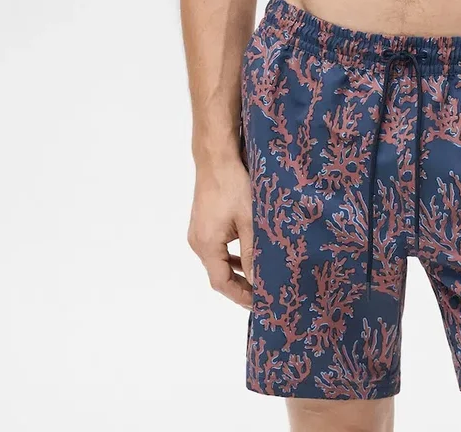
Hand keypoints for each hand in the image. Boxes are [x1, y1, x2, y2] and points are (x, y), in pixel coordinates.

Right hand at [187, 157, 253, 308]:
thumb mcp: (249, 221)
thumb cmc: (233, 185)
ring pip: (217, 261)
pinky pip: (216, 248)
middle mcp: (197, 242)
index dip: (240, 296)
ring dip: (236, 271)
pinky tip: (246, 255)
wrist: (216, 157)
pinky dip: (231, 256)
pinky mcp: (202, 223)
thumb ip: (252, 253)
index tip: (259, 302)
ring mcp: (198, 232)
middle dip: (240, 286)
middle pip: (218, 275)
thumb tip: (257, 280)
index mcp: (207, 245)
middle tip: (263, 293)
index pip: (222, 283)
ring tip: (257, 278)